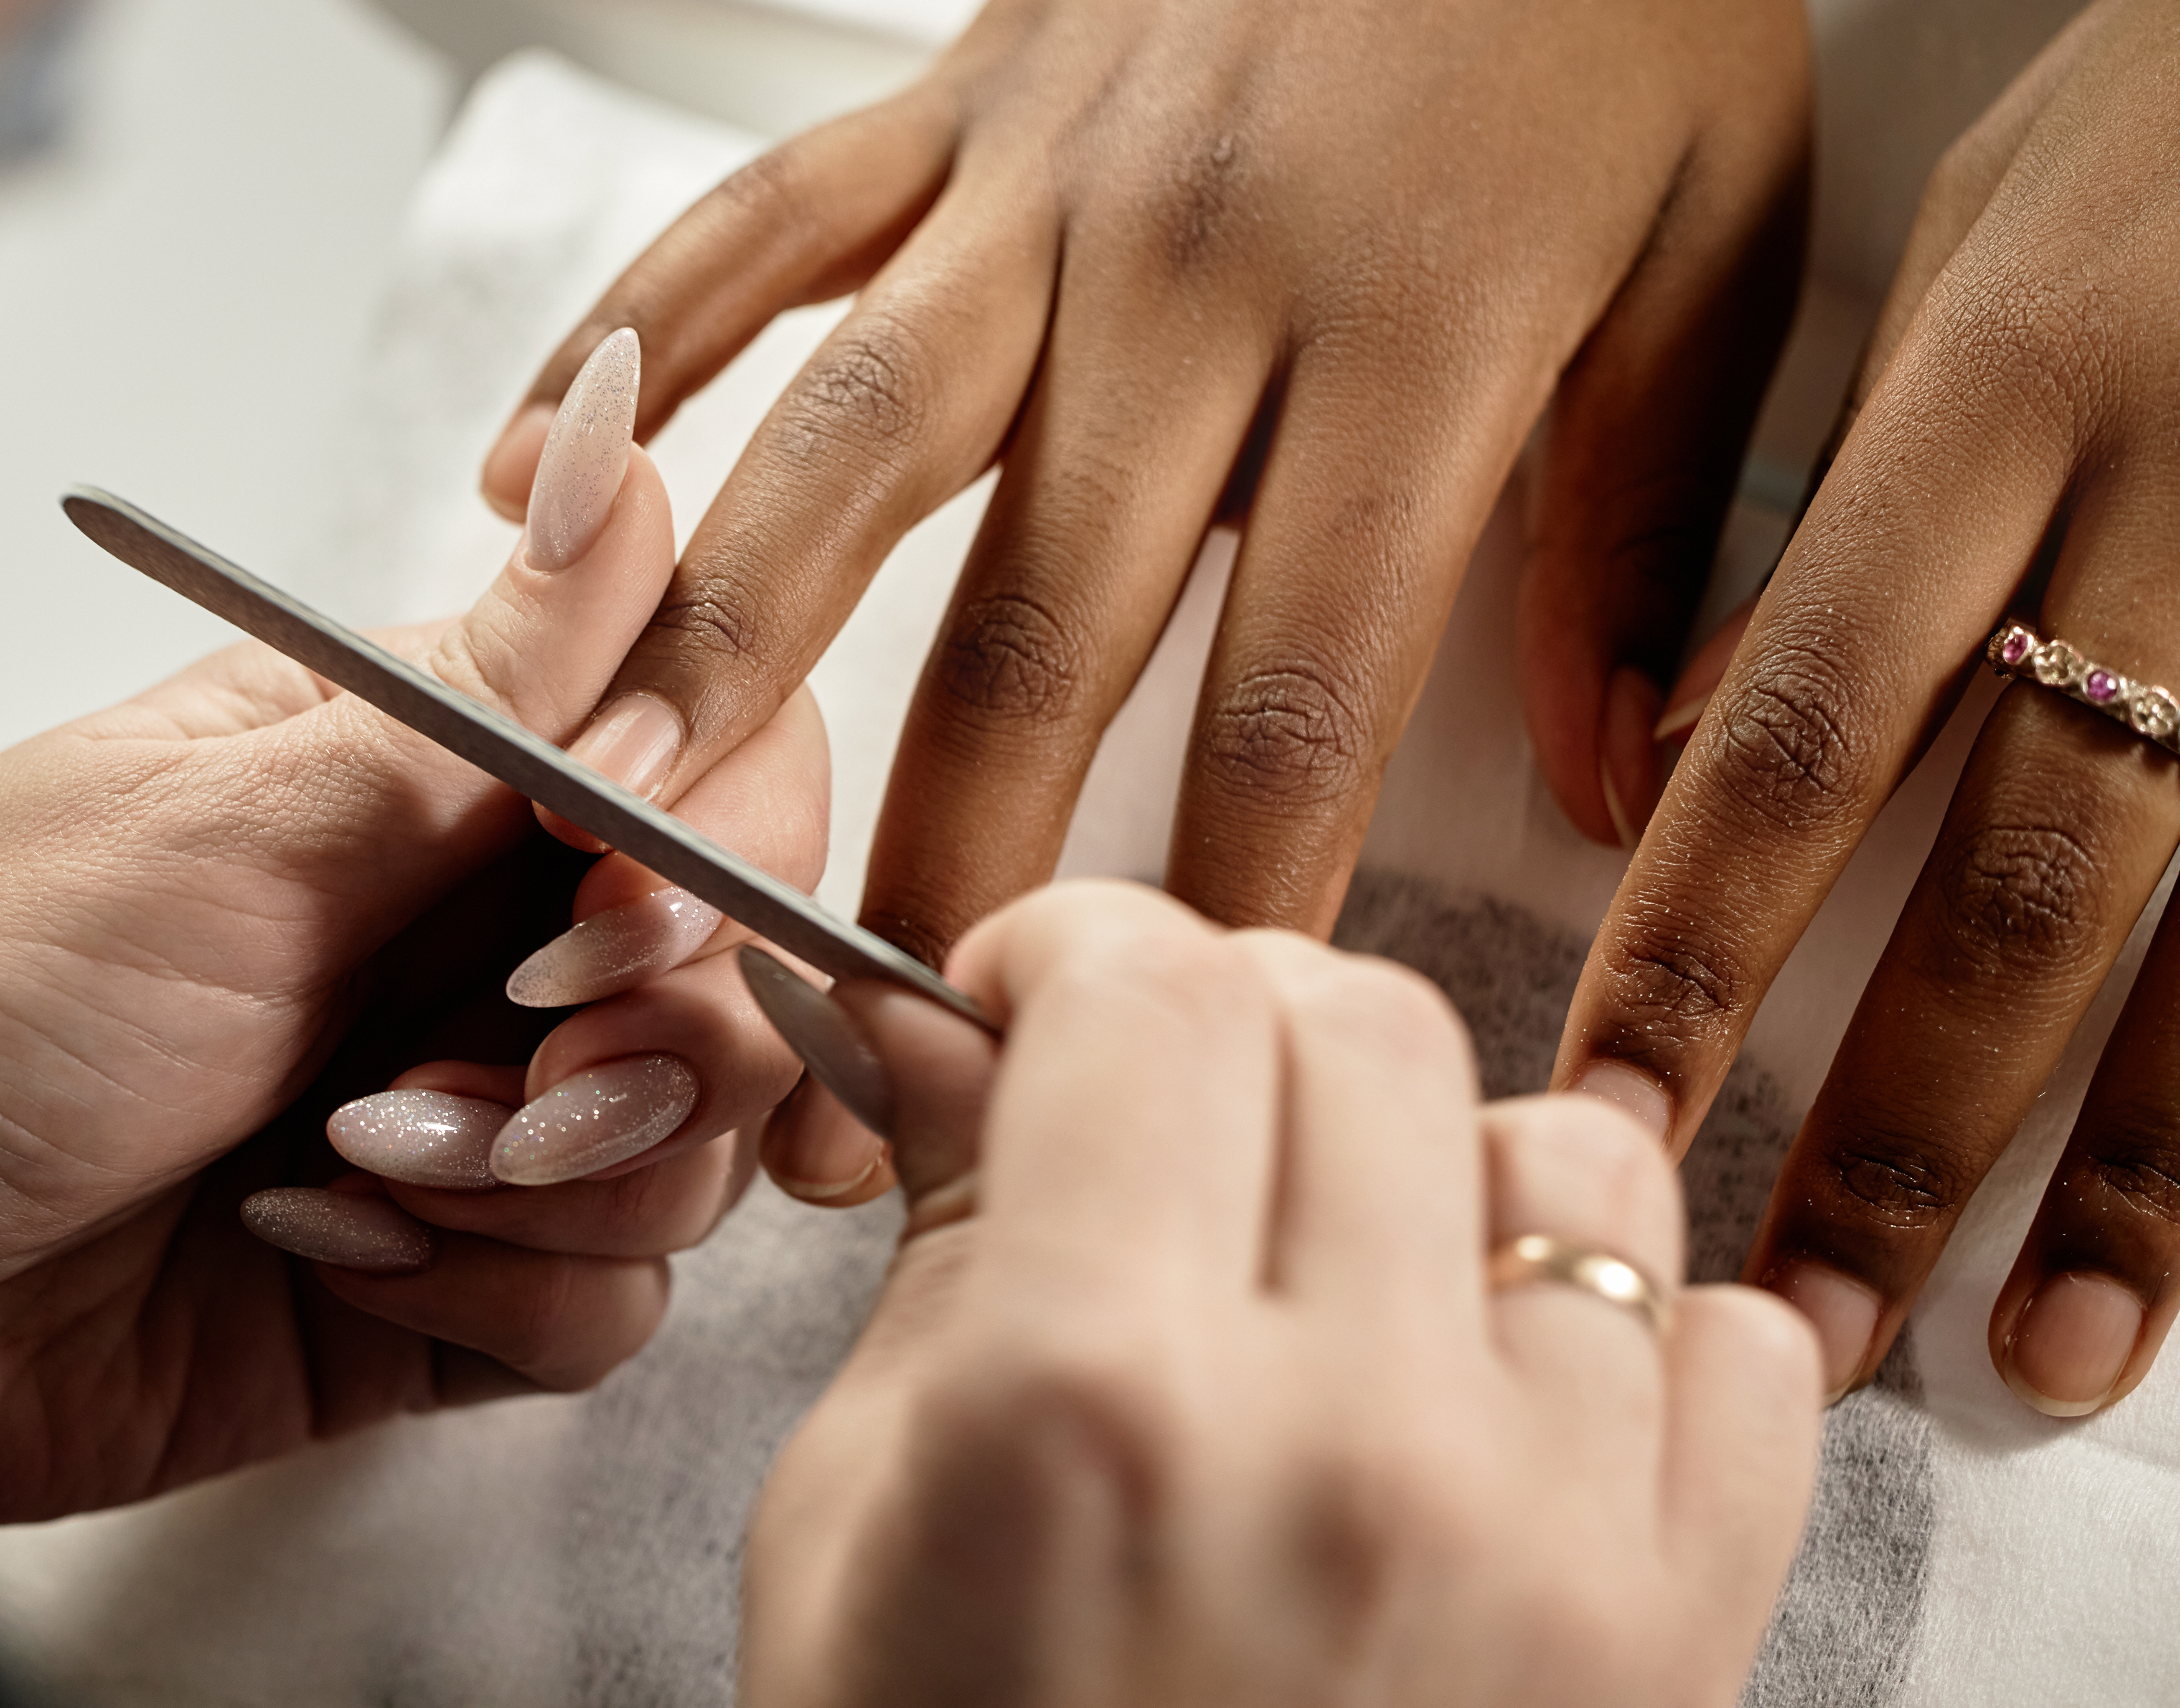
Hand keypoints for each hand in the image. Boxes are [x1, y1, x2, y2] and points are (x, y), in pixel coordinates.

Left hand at [0, 336, 831, 1522]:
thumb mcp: (227, 824)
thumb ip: (488, 687)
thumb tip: (616, 422)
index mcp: (431, 776)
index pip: (714, 755)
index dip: (723, 834)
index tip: (608, 895)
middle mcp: (474, 933)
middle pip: (742, 967)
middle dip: (659, 1032)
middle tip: (507, 1057)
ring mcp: (470, 1116)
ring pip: (696, 1146)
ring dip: (557, 1175)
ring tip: (359, 1164)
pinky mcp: (446, 1286)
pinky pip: (610, 1301)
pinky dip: (504, 1297)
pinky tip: (332, 1256)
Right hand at [482, 0, 1805, 954]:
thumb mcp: (1717, 242)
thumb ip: (1646, 528)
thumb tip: (1628, 786)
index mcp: (1406, 336)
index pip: (1293, 695)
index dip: (1223, 903)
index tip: (1162, 1053)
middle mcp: (1187, 274)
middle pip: (1036, 621)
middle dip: (935, 850)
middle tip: (846, 1025)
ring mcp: (1039, 175)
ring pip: (847, 439)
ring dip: (722, 633)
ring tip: (620, 798)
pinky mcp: (951, 92)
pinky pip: (757, 222)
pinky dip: (630, 337)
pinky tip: (517, 463)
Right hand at [743, 884, 1816, 1706]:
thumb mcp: (850, 1513)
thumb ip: (936, 1236)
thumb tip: (944, 1020)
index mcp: (1093, 1401)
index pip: (1150, 988)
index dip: (1072, 949)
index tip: (1035, 1002)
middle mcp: (1345, 1443)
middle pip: (1352, 1019)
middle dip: (1232, 1022)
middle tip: (1161, 1116)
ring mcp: (1544, 1546)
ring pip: (1567, 1150)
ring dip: (1431, 1167)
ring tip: (1338, 1266)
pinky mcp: (1675, 1645)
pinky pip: (1737, 1346)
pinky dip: (1623, 1327)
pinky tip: (1492, 1391)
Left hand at [1555, 0, 2179, 1414]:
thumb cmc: (2157, 132)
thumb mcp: (1965, 259)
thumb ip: (1835, 510)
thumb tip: (1683, 743)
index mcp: (2008, 400)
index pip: (1807, 722)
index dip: (1698, 941)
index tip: (1601, 1111)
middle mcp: (2178, 510)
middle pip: (2014, 872)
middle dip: (1895, 1115)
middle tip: (1795, 1306)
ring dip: (2114, 1169)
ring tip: (2027, 1352)